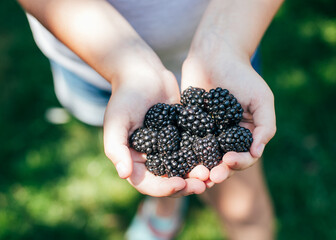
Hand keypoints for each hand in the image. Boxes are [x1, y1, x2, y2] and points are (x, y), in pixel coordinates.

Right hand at [103, 65, 207, 196]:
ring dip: (200, 174)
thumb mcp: (116, 121)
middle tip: (204, 183)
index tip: (180, 185)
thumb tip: (125, 175)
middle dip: (187, 185)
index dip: (163, 188)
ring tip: (214, 173)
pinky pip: (196, 150)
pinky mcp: (184, 136)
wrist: (144, 74)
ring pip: (186, 169)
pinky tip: (219, 157)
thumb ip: (116, 148)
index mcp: (135, 160)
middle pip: (170, 180)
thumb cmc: (125, 96)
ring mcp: (170, 148)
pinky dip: (206, 156)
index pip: (148, 183)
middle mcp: (153, 158)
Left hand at [181, 38, 275, 183]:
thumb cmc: (243, 76)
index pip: (243, 156)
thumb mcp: (262, 99)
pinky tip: (176, 161)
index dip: (238, 163)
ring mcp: (205, 133)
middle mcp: (224, 138)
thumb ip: (265, 126)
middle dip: (217, 171)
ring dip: (199, 169)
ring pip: (202, 158)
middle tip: (210, 177)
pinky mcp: (187, 126)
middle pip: (222, 162)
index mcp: (243, 135)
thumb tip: (257, 152)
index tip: (228, 161)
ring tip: (194, 175)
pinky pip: (184, 143)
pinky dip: (181, 154)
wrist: (215, 55)